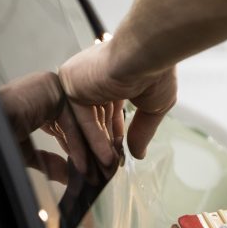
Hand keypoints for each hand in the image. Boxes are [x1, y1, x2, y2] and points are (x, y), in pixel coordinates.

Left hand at [58, 40, 176, 159]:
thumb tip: (138, 155)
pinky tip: (107, 159)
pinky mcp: (71, 86)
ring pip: (87, 122)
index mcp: (111, 76)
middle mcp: (92, 77)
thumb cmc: (156, 71)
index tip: (119, 156)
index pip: (108, 110)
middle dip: (103, 147)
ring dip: (97, 150)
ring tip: (106, 172)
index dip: (115, 135)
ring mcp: (79, 81)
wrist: (147, 55)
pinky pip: (82, 120)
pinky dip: (94, 141)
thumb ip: (142, 130)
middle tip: (107, 171)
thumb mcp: (154, 106)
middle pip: (95, 119)